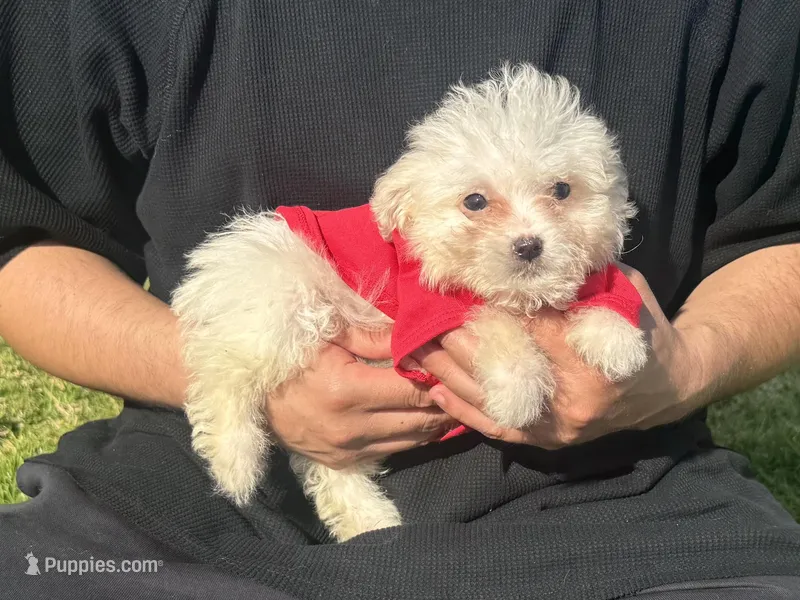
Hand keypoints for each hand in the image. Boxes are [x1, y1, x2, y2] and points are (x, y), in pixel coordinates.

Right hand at [264, 325, 457, 468]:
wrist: (251, 396)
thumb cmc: (292, 357)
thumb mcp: (331, 336)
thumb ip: (376, 337)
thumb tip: (418, 336)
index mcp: (347, 391)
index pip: (413, 391)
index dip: (440, 382)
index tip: (456, 370)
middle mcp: (349, 428)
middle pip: (418, 420)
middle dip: (446, 405)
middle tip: (464, 389)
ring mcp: (346, 450)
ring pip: (410, 442)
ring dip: (434, 425)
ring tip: (451, 405)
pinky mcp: (342, 463)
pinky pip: (391, 453)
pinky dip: (411, 438)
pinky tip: (422, 422)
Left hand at [417, 266, 703, 448]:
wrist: (668, 386)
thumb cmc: (645, 331)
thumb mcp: (626, 295)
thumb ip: (583, 280)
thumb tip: (529, 259)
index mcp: (597, 364)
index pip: (536, 331)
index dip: (498, 309)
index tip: (465, 288)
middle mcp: (575, 403)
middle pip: (503, 366)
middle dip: (462, 337)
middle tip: (428, 313)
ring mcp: (559, 428)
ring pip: (491, 400)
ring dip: (449, 372)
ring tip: (417, 346)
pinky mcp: (548, 441)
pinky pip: (496, 427)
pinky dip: (463, 409)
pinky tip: (435, 388)